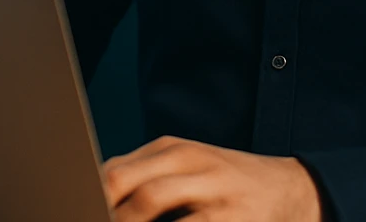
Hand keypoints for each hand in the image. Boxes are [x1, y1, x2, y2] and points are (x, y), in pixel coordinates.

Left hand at [102, 135, 324, 221]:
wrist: (294, 190)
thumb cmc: (227, 185)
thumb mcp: (188, 170)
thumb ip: (144, 179)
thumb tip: (92, 196)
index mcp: (174, 150)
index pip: (115, 172)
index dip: (86, 197)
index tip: (70, 208)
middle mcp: (193, 164)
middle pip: (129, 187)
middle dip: (104, 212)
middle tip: (86, 218)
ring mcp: (214, 193)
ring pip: (151, 205)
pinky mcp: (233, 221)